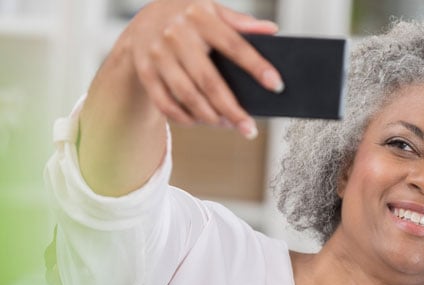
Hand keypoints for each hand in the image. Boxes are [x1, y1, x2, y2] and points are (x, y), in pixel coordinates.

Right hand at [120, 0, 281, 137]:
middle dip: (232, 109)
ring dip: (209, 117)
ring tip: (228, 125)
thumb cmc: (187, 18)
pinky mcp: (145, 71)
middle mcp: (176, 35)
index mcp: (199, 17)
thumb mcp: (212, 10)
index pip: (234, 45)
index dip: (256, 66)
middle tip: (250, 129)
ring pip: (187, 95)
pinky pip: (165, 103)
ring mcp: (158, 54)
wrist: (142, 20)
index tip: (276, 85)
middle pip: (209, 81)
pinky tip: (201, 121)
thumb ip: (239, 21)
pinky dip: (184, 118)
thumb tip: (271, 30)